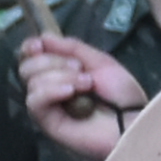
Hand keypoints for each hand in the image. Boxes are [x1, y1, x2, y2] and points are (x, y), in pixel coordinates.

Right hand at [19, 36, 149, 160]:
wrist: (133, 122)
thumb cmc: (122, 95)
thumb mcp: (100, 62)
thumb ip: (72, 48)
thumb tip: (44, 37)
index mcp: (59, 72)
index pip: (30, 57)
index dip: (30, 48)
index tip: (40, 44)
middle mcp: (49, 89)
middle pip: (27, 67)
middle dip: (53, 61)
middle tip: (81, 69)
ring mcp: (48, 108)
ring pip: (33, 82)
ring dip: (61, 76)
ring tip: (86, 84)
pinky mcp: (48, 123)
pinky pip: (35, 102)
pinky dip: (51, 91)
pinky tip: (71, 92)